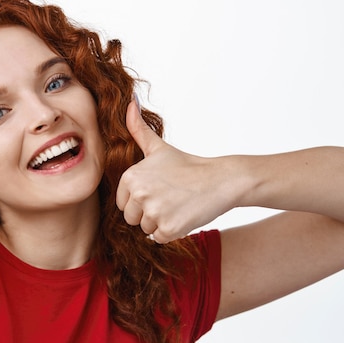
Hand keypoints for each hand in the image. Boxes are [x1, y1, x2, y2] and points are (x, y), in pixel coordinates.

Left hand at [116, 99, 234, 242]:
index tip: (159, 188)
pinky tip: (183, 214)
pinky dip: (171, 231)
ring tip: (177, 204)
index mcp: (130, 177)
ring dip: (160, 222)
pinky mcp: (168, 229)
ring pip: (146, 229)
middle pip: (132, 218)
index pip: (123, 203)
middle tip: (170, 198)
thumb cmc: (187, 165)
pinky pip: (159, 238)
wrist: (220, 179)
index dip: (140, 199)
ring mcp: (153, 212)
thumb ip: (138, 130)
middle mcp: (138, 194)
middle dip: (148, 213)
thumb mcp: (158, 148)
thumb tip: (128, 103)